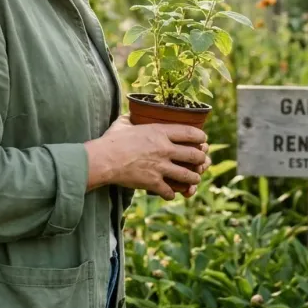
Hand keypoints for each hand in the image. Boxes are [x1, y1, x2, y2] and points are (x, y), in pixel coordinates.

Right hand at [85, 114, 209, 200]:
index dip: (201, 137)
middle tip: (201, 161)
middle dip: (201, 159)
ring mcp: (161, 167)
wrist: (104, 159)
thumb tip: (133, 113)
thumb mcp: (124, 123)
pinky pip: (170, 192)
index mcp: (160, 132)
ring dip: (193, 178)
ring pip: (188, 175)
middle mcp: (165, 149)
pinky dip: (171, 194)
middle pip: (195, 155)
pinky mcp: (153, 182)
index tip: (203, 140)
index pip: (191, 132)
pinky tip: (169, 193)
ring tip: (193, 179)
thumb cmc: (112, 140)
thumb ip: (133, 118)